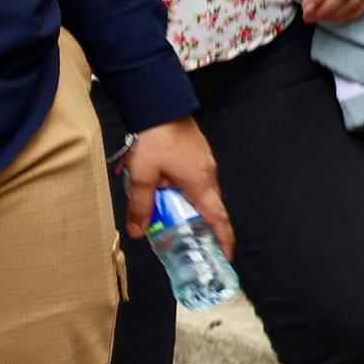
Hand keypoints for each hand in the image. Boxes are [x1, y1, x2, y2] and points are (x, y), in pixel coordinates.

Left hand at [120, 117, 233, 256]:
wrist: (161, 106)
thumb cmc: (155, 140)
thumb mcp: (143, 176)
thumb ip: (141, 206)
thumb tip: (138, 232)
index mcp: (201, 184)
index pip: (219, 219)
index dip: (224, 240)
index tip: (226, 257)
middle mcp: (209, 175)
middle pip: (210, 208)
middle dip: (203, 227)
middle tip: (191, 242)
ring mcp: (205, 163)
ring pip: (200, 193)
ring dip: (189, 207)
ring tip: (171, 218)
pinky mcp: (197, 155)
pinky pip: (195, 180)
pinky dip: (185, 192)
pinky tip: (167, 192)